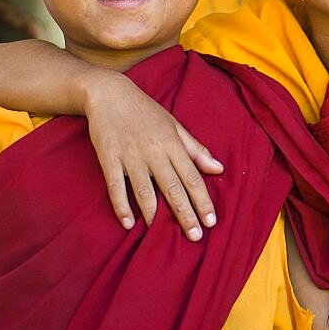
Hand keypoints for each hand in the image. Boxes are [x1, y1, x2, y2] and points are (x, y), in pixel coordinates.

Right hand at [83, 73, 223, 239]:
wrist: (110, 93)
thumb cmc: (146, 111)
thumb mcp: (175, 125)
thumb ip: (195, 149)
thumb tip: (219, 168)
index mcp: (173, 144)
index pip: (193, 178)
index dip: (203, 201)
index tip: (212, 221)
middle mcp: (155, 152)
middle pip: (173, 188)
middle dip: (185, 214)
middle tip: (195, 236)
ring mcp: (131, 156)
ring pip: (145, 190)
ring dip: (154, 214)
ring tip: (163, 233)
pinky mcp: (109, 158)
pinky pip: (116, 186)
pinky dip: (122, 205)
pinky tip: (128, 223)